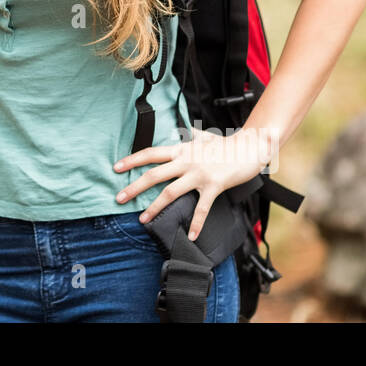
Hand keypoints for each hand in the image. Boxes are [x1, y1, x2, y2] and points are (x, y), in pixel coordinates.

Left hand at [112, 127, 271, 240]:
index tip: (116, 167)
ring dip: (155, 207)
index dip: (132, 160)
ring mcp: (199, 174)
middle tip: (118, 197)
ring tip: (142, 219)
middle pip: (154, 175)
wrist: (249, 148)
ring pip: (170, 192)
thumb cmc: (226, 144)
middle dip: (134, 187)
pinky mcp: (213, 186)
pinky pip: (202, 208)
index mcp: (181, 150)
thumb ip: (193, 136)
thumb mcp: (205, 137)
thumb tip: (187, 130)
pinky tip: (190, 235)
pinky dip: (196, 223)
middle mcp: (186, 161)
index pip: (151, 154)